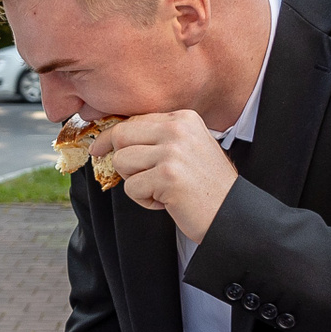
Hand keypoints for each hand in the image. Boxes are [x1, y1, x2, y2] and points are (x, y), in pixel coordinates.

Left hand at [90, 111, 237, 242]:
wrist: (232, 213)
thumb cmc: (207, 186)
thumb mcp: (188, 148)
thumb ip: (158, 138)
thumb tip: (113, 139)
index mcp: (183, 118)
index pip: (133, 120)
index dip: (112, 137)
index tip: (99, 148)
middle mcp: (178, 129)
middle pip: (121, 136)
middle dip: (120, 160)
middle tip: (135, 177)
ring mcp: (173, 152)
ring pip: (122, 162)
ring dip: (135, 183)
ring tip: (160, 190)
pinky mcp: (168, 177)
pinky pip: (132, 188)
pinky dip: (145, 201)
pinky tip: (167, 202)